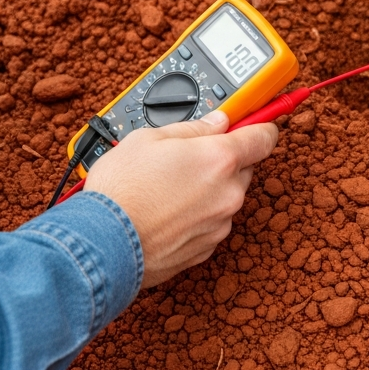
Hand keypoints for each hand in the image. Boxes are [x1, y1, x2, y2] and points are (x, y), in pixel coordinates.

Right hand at [83, 111, 278, 287]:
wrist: (104, 244)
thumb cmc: (122, 190)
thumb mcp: (149, 138)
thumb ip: (192, 128)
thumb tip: (216, 122)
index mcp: (220, 159)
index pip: (264, 136)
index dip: (259, 124)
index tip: (254, 120)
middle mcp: (229, 193)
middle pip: (244, 167)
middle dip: (222, 160)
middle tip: (188, 157)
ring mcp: (220, 224)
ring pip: (226, 196)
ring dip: (207, 190)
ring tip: (167, 188)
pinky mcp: (207, 248)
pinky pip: (211, 222)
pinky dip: (196, 215)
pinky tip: (166, 211)